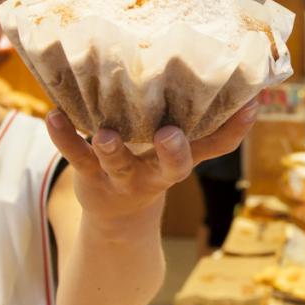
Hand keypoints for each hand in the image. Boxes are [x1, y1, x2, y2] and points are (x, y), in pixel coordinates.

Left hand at [45, 98, 259, 226]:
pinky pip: (76, 156)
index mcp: (181, 159)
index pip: (215, 146)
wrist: (116, 214)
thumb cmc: (153, 161)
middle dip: (172, 153)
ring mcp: (120, 174)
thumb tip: (248, 90)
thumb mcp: (184, 149)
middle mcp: (155, 170)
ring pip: (118, 164)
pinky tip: (53, 115)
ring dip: (112, 149)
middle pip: (170, 167)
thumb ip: (209, 125)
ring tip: (105, 134)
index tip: (250, 105)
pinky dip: (64, 137)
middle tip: (170, 135)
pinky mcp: (89, 173)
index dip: (234, 130)